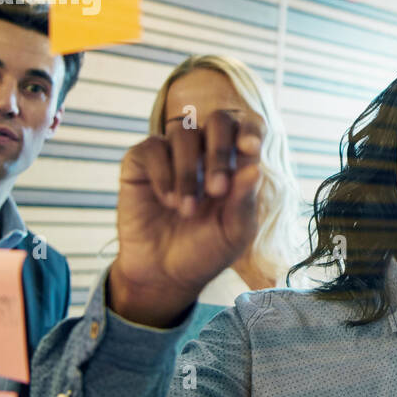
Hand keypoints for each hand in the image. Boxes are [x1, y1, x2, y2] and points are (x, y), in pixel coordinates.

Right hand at [109, 110, 262, 326]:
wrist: (164, 276)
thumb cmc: (206, 251)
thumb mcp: (233, 233)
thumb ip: (244, 201)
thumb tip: (255, 167)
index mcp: (236, 163)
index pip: (248, 129)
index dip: (250, 130)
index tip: (250, 149)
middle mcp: (205, 151)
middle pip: (218, 120)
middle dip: (220, 152)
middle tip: (217, 190)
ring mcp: (172, 153)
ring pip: (184, 133)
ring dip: (189, 172)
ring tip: (188, 210)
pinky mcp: (141, 162)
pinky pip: (152, 147)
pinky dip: (163, 174)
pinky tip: (167, 200)